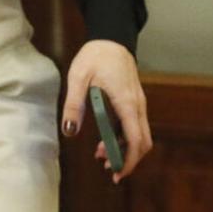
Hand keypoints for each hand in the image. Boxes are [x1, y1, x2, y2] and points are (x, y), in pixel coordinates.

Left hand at [61, 39, 152, 183]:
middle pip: (142, 142)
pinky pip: (133, 125)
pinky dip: (123, 137)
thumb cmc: (95, 56)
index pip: (135, 139)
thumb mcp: (78, 78)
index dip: (128, 160)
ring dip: (124, 149)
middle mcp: (137, 106)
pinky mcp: (133, 101)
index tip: (117, 173)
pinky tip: (105, 141)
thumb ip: (74, 105)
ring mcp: (137, 103)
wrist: (111, 38)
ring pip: (139, 135)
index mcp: (127, 102)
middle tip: (110, 172)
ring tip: (101, 157)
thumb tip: (70, 132)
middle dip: (128, 159)